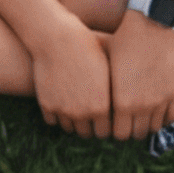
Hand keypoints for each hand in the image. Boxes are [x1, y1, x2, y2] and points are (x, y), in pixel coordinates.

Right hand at [30, 19, 119, 138]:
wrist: (57, 38)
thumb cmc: (88, 48)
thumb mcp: (108, 69)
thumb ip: (116, 93)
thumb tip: (127, 108)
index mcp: (101, 107)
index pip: (106, 131)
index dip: (107, 126)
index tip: (107, 121)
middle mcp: (82, 113)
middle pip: (88, 134)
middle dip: (91, 127)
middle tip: (92, 119)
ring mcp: (62, 111)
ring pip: (70, 128)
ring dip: (74, 122)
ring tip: (78, 111)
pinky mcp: (46, 105)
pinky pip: (53, 121)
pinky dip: (58, 115)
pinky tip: (63, 104)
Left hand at [104, 8, 173, 141]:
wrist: (149, 23)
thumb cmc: (121, 42)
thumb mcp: (105, 67)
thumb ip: (101, 92)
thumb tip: (90, 107)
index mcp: (122, 103)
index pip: (119, 134)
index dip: (114, 130)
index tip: (113, 123)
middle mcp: (142, 106)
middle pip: (137, 134)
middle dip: (130, 129)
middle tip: (126, 121)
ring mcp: (161, 101)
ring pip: (154, 128)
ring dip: (147, 124)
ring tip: (141, 116)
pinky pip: (172, 118)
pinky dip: (165, 117)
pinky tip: (156, 110)